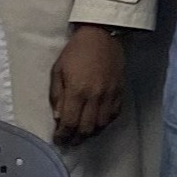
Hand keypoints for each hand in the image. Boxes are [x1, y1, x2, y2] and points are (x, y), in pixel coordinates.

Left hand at [49, 25, 126, 143]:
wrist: (102, 34)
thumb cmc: (75, 51)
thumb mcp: (58, 70)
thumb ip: (57, 95)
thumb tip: (58, 117)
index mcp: (77, 91)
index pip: (70, 123)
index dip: (63, 136)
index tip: (58, 140)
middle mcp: (95, 96)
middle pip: (86, 128)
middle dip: (76, 139)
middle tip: (70, 142)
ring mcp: (110, 95)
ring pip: (102, 124)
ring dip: (92, 132)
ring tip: (84, 134)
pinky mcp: (120, 91)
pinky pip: (115, 114)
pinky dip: (106, 122)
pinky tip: (99, 122)